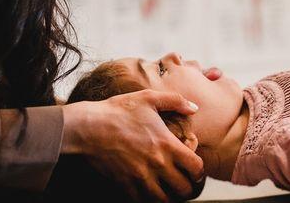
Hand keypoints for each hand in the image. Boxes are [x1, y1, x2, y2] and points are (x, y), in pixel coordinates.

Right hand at [62, 89, 203, 201]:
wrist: (89, 126)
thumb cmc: (118, 111)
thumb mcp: (148, 97)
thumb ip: (175, 100)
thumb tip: (194, 107)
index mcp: (167, 144)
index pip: (196, 167)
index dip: (200, 170)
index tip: (195, 169)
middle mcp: (157, 164)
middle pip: (183, 188)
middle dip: (187, 186)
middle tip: (184, 181)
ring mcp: (141, 177)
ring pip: (164, 200)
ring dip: (169, 196)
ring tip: (167, 189)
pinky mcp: (125, 184)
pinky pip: (142, 201)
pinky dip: (148, 199)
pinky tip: (147, 190)